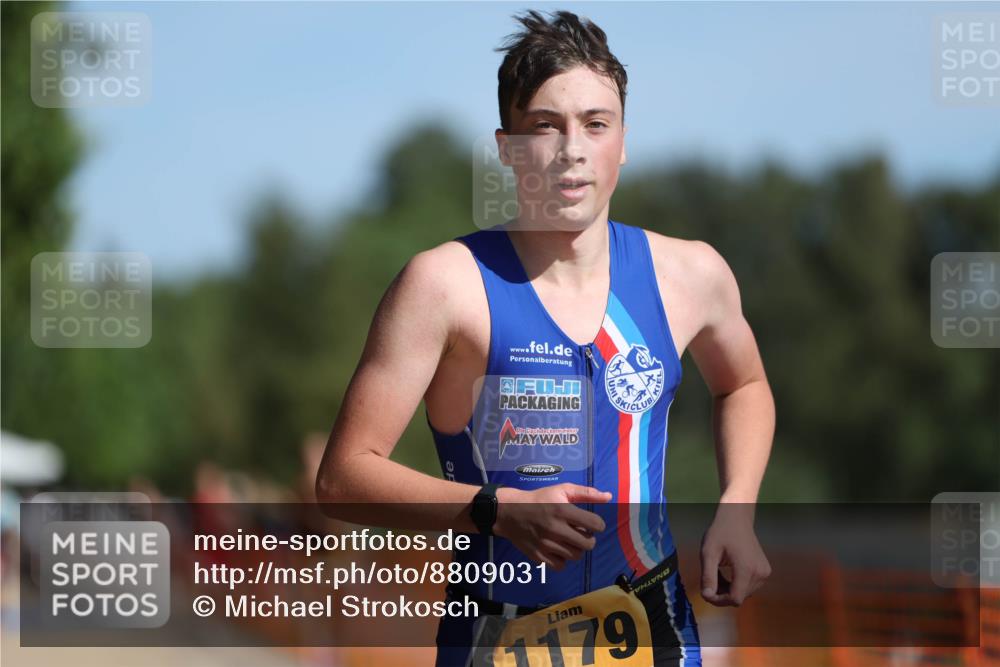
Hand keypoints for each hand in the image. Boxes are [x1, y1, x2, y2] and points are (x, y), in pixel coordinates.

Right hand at [493, 483, 611, 570]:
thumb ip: (586, 493)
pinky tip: (558, 549)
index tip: (591, 523)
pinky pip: (561, 566)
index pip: (596, 525)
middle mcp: (556, 529)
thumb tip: (609, 497)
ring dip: (576, 548)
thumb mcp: (561, 490)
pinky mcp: (538, 556)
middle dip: (588, 538)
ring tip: (568, 540)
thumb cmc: (539, 499)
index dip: (597, 524)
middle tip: (580, 532)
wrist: (509, 512)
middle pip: (588, 544)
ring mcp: (546, 544)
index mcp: (563, 510)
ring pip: (576, 556)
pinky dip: (562, 559)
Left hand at [700, 503, 770, 605]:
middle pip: (739, 598)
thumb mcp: (708, 553)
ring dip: (729, 590)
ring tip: (716, 574)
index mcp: (747, 568)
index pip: (735, 599)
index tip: (706, 592)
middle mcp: (760, 573)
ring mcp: (764, 573)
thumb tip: (707, 597)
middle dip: (722, 595)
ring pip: (744, 594)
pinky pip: (749, 587)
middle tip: (708, 581)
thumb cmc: (720, 532)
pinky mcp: (765, 571)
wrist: (737, 518)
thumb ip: (708, 576)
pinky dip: (736, 585)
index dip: (719, 600)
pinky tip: (727, 574)